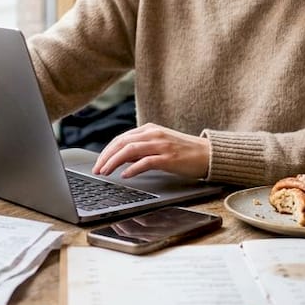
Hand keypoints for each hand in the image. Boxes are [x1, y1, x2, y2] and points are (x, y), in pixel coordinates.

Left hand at [92, 123, 209, 180]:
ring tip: (105, 172)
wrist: (207, 154)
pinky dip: (132, 168)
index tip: (98, 162)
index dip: (107, 151)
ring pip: (130, 150)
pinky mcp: (168, 158)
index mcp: (149, 129)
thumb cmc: (183, 152)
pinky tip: (125, 175)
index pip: (121, 138)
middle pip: (122, 143)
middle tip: (97, 169)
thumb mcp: (159, 145)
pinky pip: (146, 162)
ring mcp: (161, 145)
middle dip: (106, 157)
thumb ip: (141, 149)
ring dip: (114, 162)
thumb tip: (120, 159)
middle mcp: (153, 134)